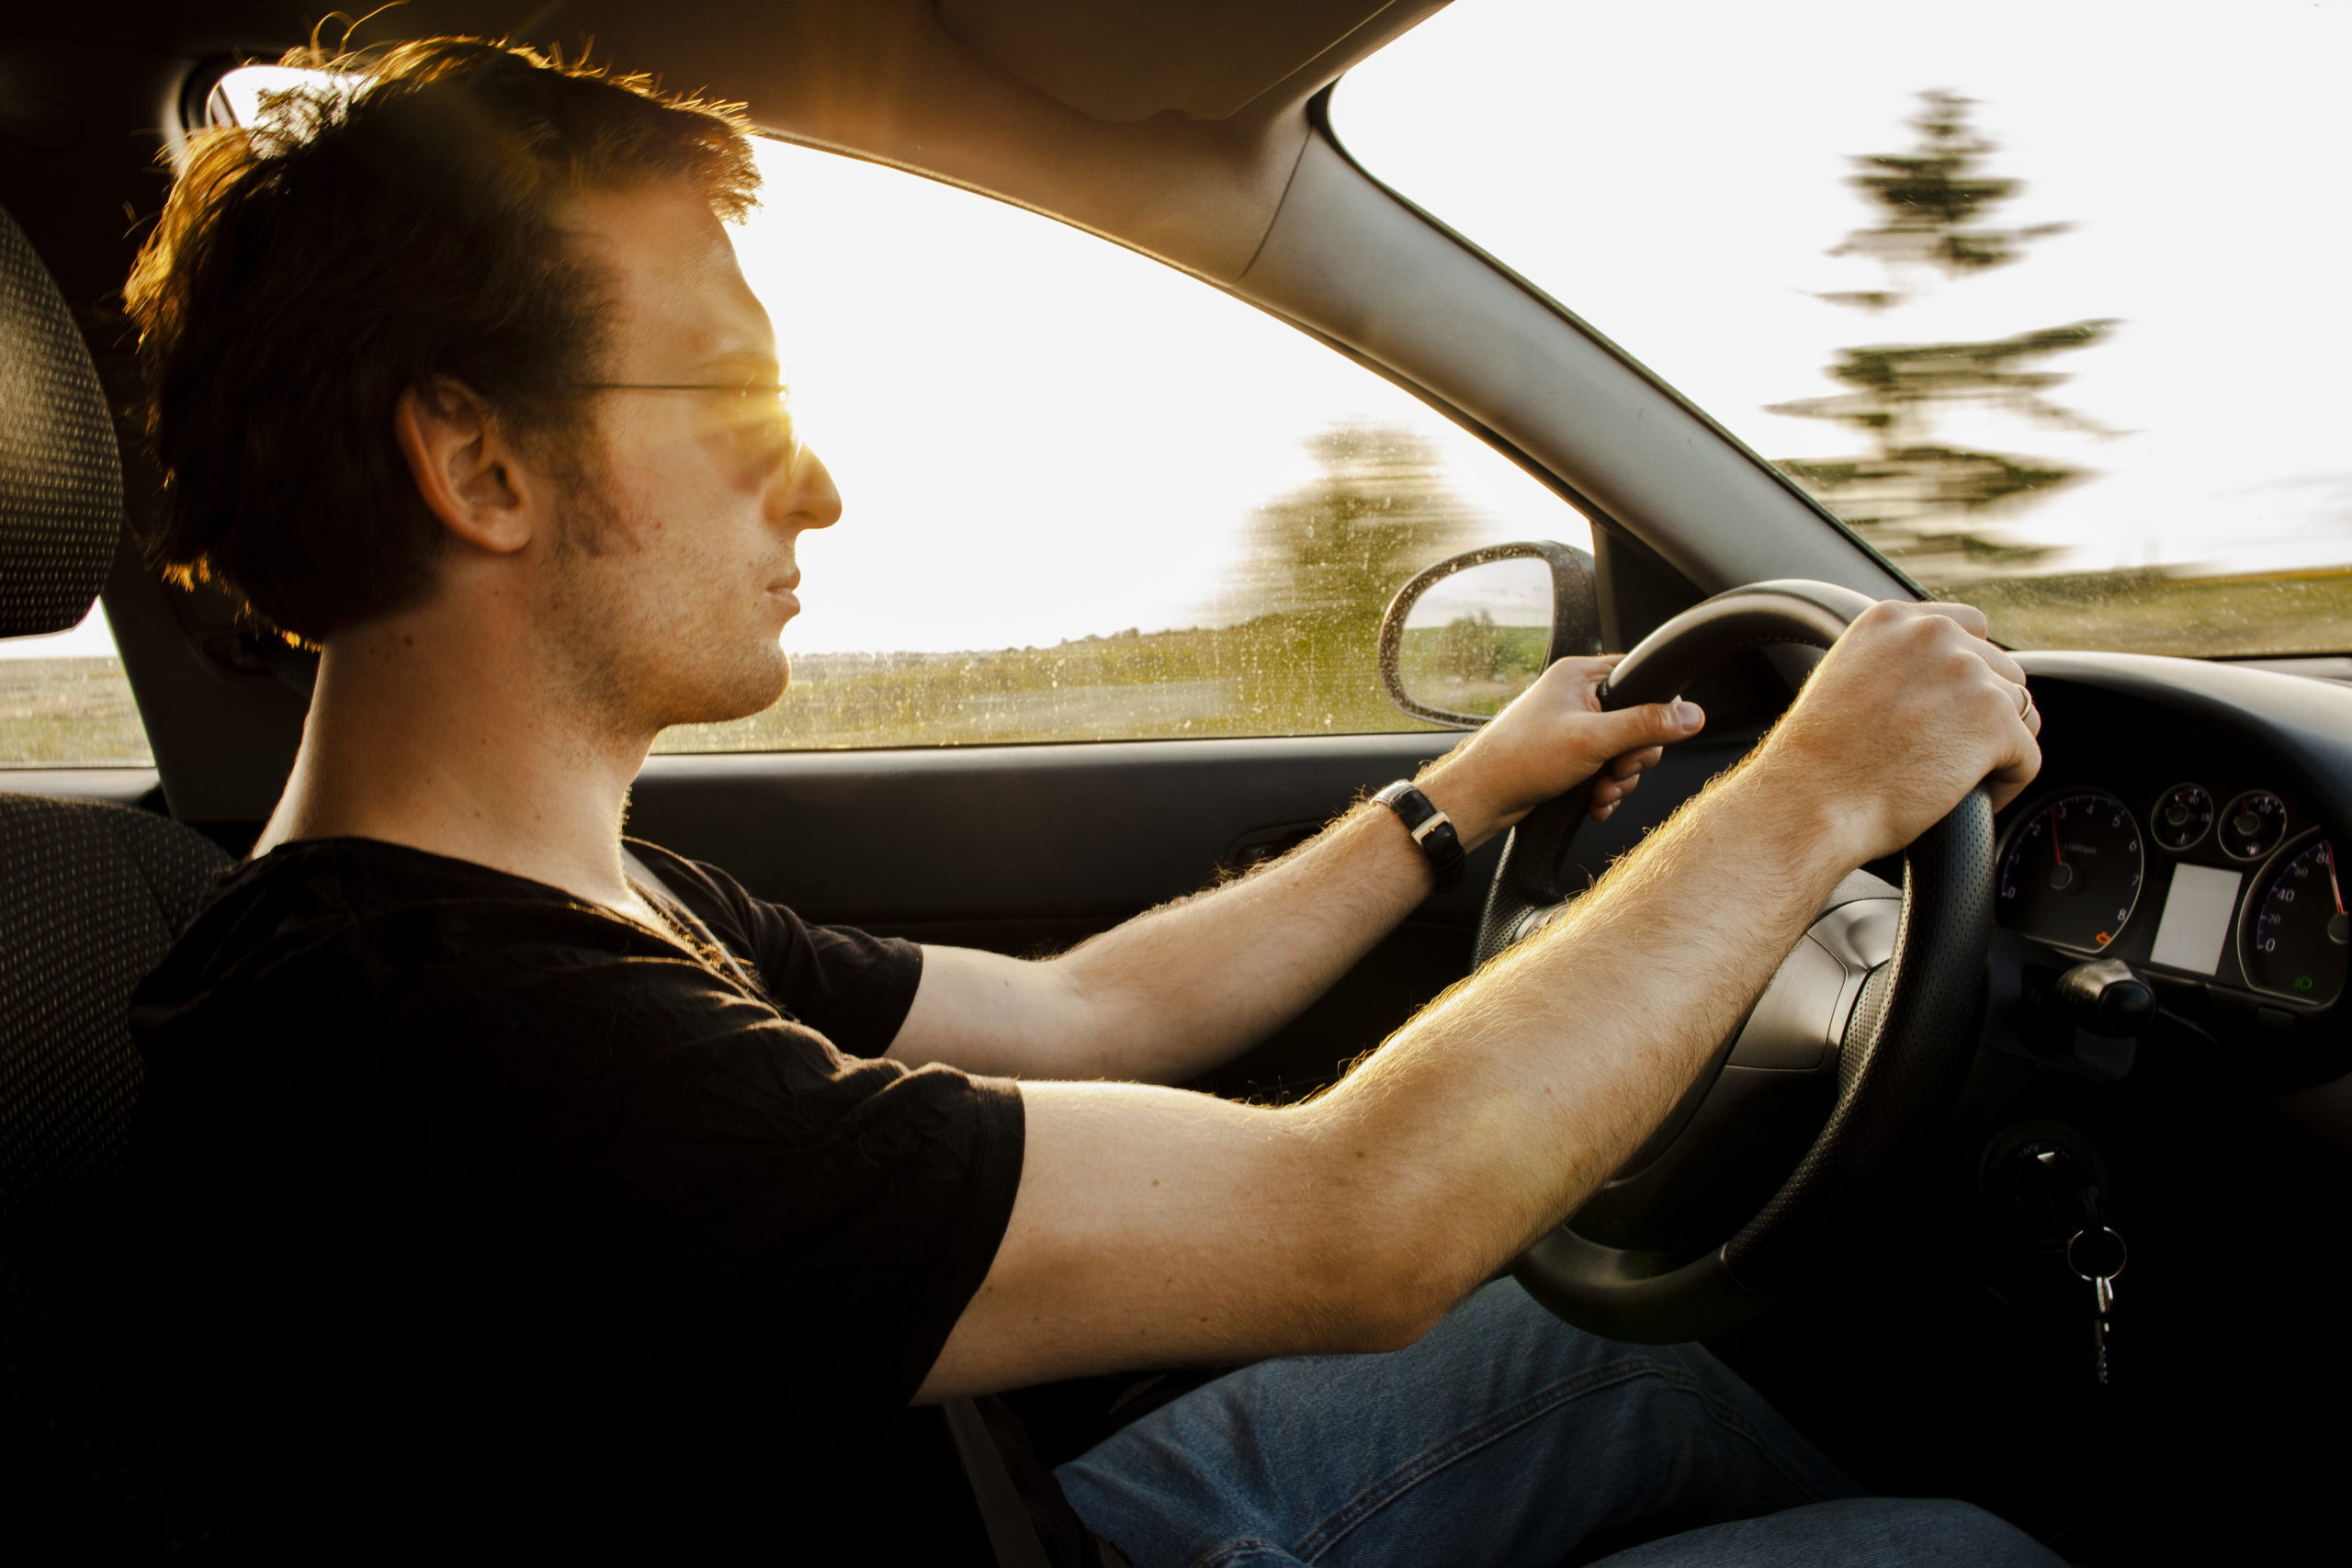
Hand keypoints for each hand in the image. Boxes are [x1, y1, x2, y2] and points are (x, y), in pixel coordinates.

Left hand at [1417, 655, 1706, 848]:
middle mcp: (1576, 696)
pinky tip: (1594, 803)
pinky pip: (1604, 770)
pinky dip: (1604, 790)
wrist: (1482, 798)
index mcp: (1580, 675)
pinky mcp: (1567, 757)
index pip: (1640, 677)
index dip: (1655, 709)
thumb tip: (1692, 714)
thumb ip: (1646, 724)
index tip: (1651, 736)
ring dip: (1619, 779)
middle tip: (1619, 770)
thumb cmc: (1520, 759)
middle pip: (1638, 721)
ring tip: (1601, 792)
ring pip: (1622, 752)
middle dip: (1634, 756)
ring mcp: (1572, 728)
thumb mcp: (1594, 739)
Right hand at [1758, 601, 2041, 864]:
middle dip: (1984, 713)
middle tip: (1946, 754)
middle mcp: (1932, 633)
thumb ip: (1894, 662)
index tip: (1949, 711)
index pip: (1969, 628)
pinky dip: (2007, 784)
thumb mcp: (1844, 681)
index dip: (1967, 674)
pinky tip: (1969, 799)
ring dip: (1998, 747)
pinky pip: (2028, 758)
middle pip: (2001, 670)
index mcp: (1892, 620)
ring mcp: (1967, 672)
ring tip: (1955, 777)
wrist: (1809, 801)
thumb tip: (1937, 682)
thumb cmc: (1817, 763)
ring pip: (2020, 712)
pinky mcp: (1993, 719)